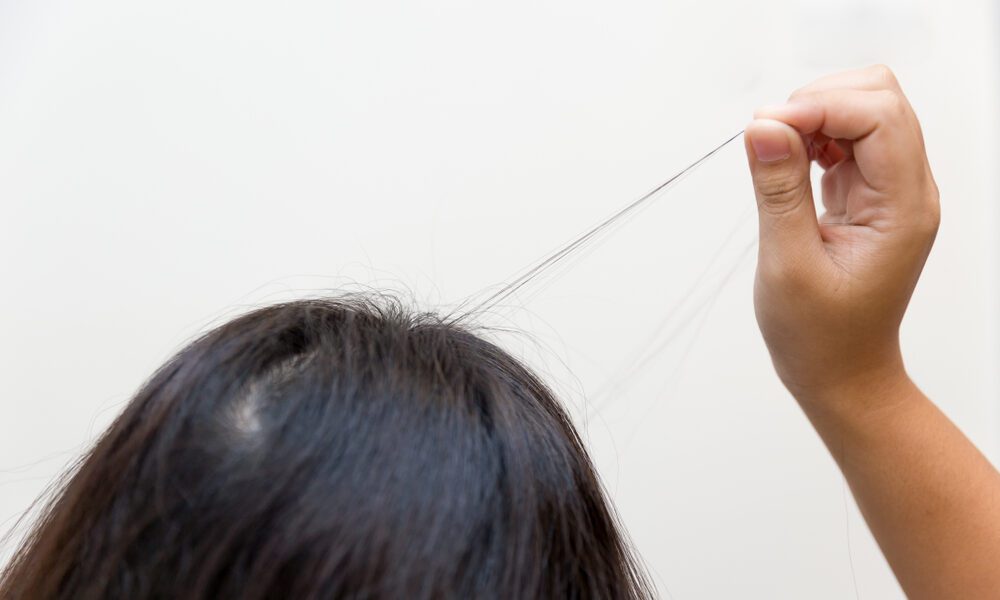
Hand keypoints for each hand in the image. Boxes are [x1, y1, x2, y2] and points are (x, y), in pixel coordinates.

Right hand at [744, 65, 939, 404]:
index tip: (764, 128)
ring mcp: (891, 189)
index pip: (879, 117)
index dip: (820, 107)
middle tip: (768, 137)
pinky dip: (813, 136)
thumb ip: (778, 189)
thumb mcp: (787, 264)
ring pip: (864, 110)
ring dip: (815, 116)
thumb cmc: (820, 335)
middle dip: (819, 101)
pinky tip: (788, 163)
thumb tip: (762, 125)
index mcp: (903, 208)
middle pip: (880, 98)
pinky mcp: (869, 193)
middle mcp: (908, 190)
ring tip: (775, 153)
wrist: (842, 373)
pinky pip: (848, 138)